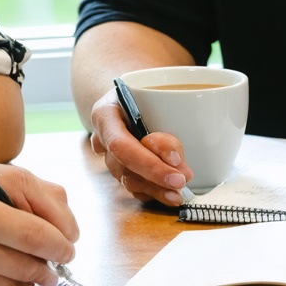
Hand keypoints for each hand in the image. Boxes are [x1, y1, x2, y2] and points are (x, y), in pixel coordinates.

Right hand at [0, 165, 78, 285]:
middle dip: (53, 263)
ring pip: (15, 282)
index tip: (70, 244)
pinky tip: (9, 274)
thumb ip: (33, 192)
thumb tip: (68, 227)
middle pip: (27, 262)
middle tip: (61, 260)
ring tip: (39, 268)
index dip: (60, 242)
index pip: (32, 232)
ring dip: (35, 277)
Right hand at [89, 87, 192, 205]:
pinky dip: (153, 192)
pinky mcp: (120, 169)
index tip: (176, 173)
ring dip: (156, 189)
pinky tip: (168, 194)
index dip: (149, 164)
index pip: (121, 145)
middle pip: (125, 166)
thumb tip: (176, 161)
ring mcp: (109, 157)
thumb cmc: (144, 91)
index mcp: (105, 114)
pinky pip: (134, 187)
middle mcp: (103, 138)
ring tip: (179, 193)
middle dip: (156, 178)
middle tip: (182, 182)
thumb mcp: (157, 93)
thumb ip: (167, 119)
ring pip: (129, 181)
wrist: (132, 96)